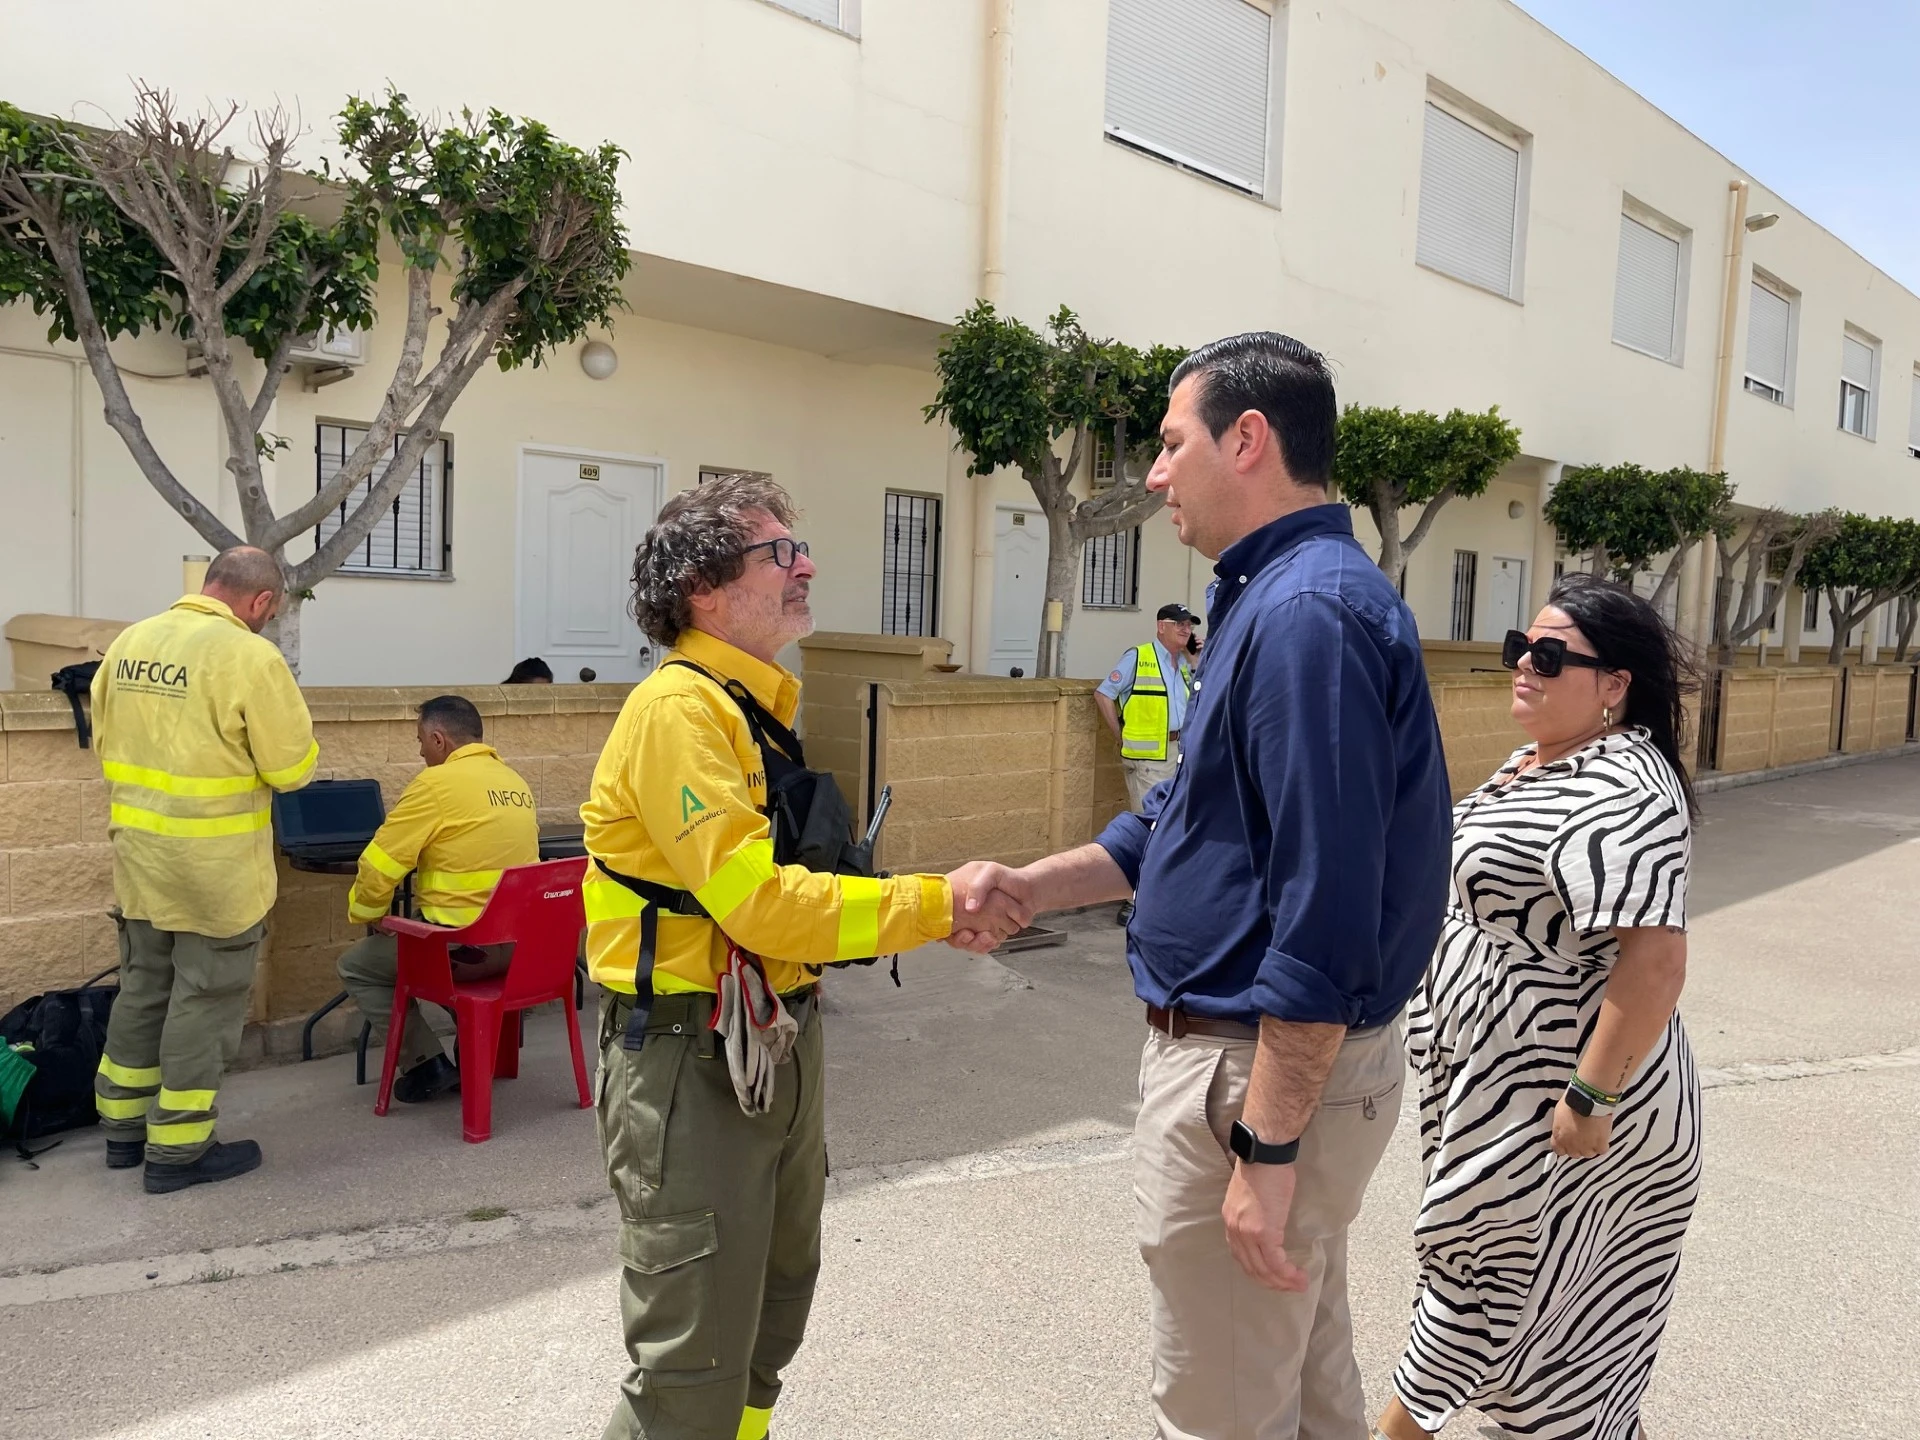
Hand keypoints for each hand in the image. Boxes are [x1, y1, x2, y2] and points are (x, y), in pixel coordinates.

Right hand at [944, 862, 1033, 951]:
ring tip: (988, 937)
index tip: (950, 930)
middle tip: (970, 935)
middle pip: (951, 932)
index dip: (942, 924)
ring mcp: (975, 922)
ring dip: (975, 944)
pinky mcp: (986, 932)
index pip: (941, 912)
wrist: (1030, 892)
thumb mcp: (991, 872)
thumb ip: (979, 886)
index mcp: (958, 893)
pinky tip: (993, 940)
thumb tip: (970, 908)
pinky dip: (986, 946)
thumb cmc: (1010, 878)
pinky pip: (980, 945)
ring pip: (965, 941)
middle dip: (960, 939)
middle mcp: (964, 909)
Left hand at [1222, 1158, 1307, 1291]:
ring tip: (1299, 1285)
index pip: (1241, 1256)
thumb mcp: (1250, 1195)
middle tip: (1289, 1287)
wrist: (1264, 1155)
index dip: (1258, 1270)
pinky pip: (1275, 1262)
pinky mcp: (1263, 1232)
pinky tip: (1298, 1276)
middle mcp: (1235, 1231)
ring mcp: (1248, 1233)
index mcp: (1230, 1221)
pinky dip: (1287, 1273)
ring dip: (1282, 1282)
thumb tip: (1267, 1223)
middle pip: (1251, 1268)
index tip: (1274, 1276)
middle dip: (1272, 1282)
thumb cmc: (1263, 1169)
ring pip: (1264, 1269)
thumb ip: (1254, 1213)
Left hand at [1550, 1097, 1612, 1157]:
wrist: (1588, 1100)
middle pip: (1574, 1154)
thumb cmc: (1572, 1103)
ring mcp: (1586, 1147)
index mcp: (1559, 1138)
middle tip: (1582, 1136)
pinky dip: (1602, 1144)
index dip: (1564, 1146)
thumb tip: (1564, 1129)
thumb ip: (1561, 1127)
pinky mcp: (1600, 1145)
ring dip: (1590, 1146)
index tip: (1568, 1141)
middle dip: (1577, 1146)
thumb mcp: (1559, 1115)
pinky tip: (1602, 1136)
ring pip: (1589, 1154)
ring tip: (1593, 1135)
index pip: (1559, 1150)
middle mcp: (1572, 1146)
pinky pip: (1601, 1150)